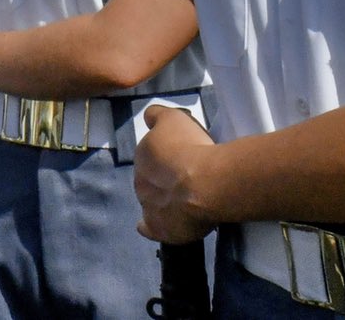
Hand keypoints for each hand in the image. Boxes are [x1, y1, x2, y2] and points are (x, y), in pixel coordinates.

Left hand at [134, 105, 219, 243]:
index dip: (167, 159)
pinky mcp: (159, 228)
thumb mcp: (173, 118)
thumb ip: (158, 116)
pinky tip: (159, 226)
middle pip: (151, 181)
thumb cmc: (191, 148)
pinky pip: (150, 228)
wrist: (204, 183)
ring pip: (152, 203)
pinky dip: (152, 227)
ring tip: (186, 202)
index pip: (151, 158)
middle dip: (165, 181)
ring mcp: (148, 206)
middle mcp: (140, 180)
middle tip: (188, 181)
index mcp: (142, 156)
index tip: (182, 160)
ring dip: (164, 202)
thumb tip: (149, 118)